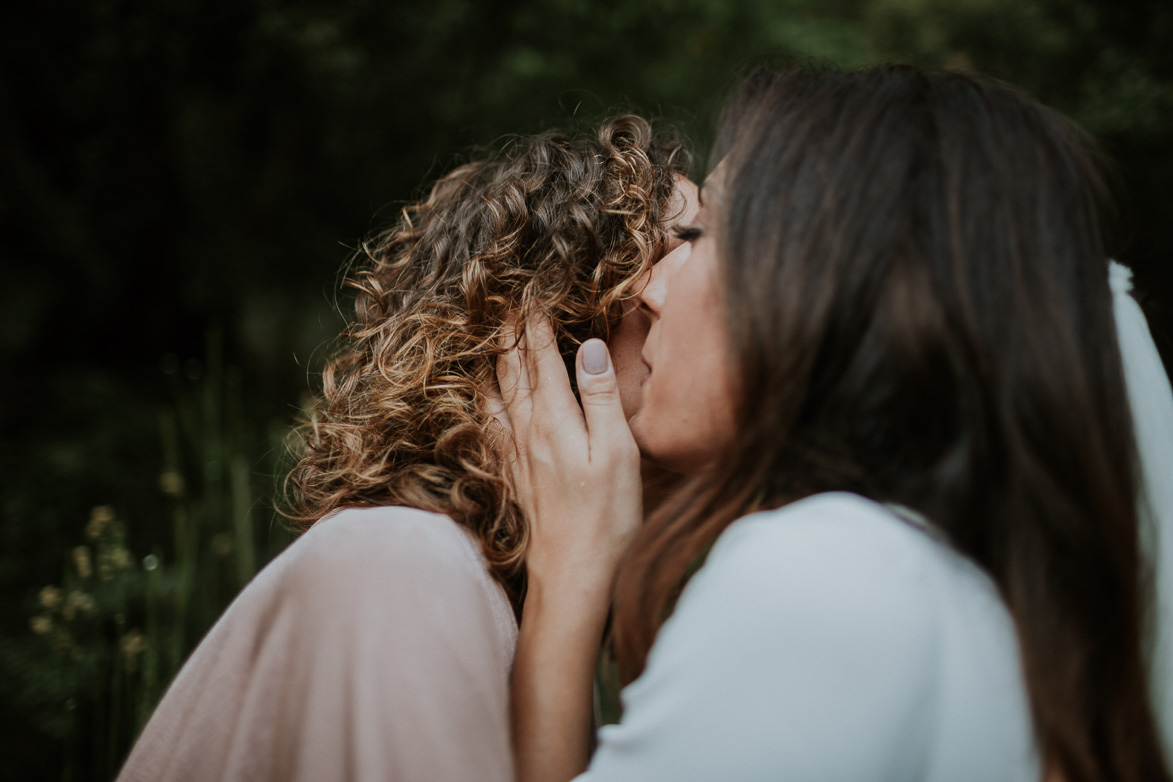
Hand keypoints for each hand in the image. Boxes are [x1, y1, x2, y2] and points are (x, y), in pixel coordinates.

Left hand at [495, 317, 642, 781]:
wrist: (573, 580)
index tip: (529, 284)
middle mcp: (527, 430)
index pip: (540, 355)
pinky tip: (482, 388)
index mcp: (554, 421)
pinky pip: (492, 417)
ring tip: (485, 327)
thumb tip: (588, 345)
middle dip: (507, 327)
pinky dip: (486, 391)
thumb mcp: (616, 455)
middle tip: (501, 293)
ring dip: (493, 355)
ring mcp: (516, 452)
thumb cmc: (606, 520)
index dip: (533, 318)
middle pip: (510, 366)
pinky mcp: (513, 471)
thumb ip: (599, 398)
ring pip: (496, 388)